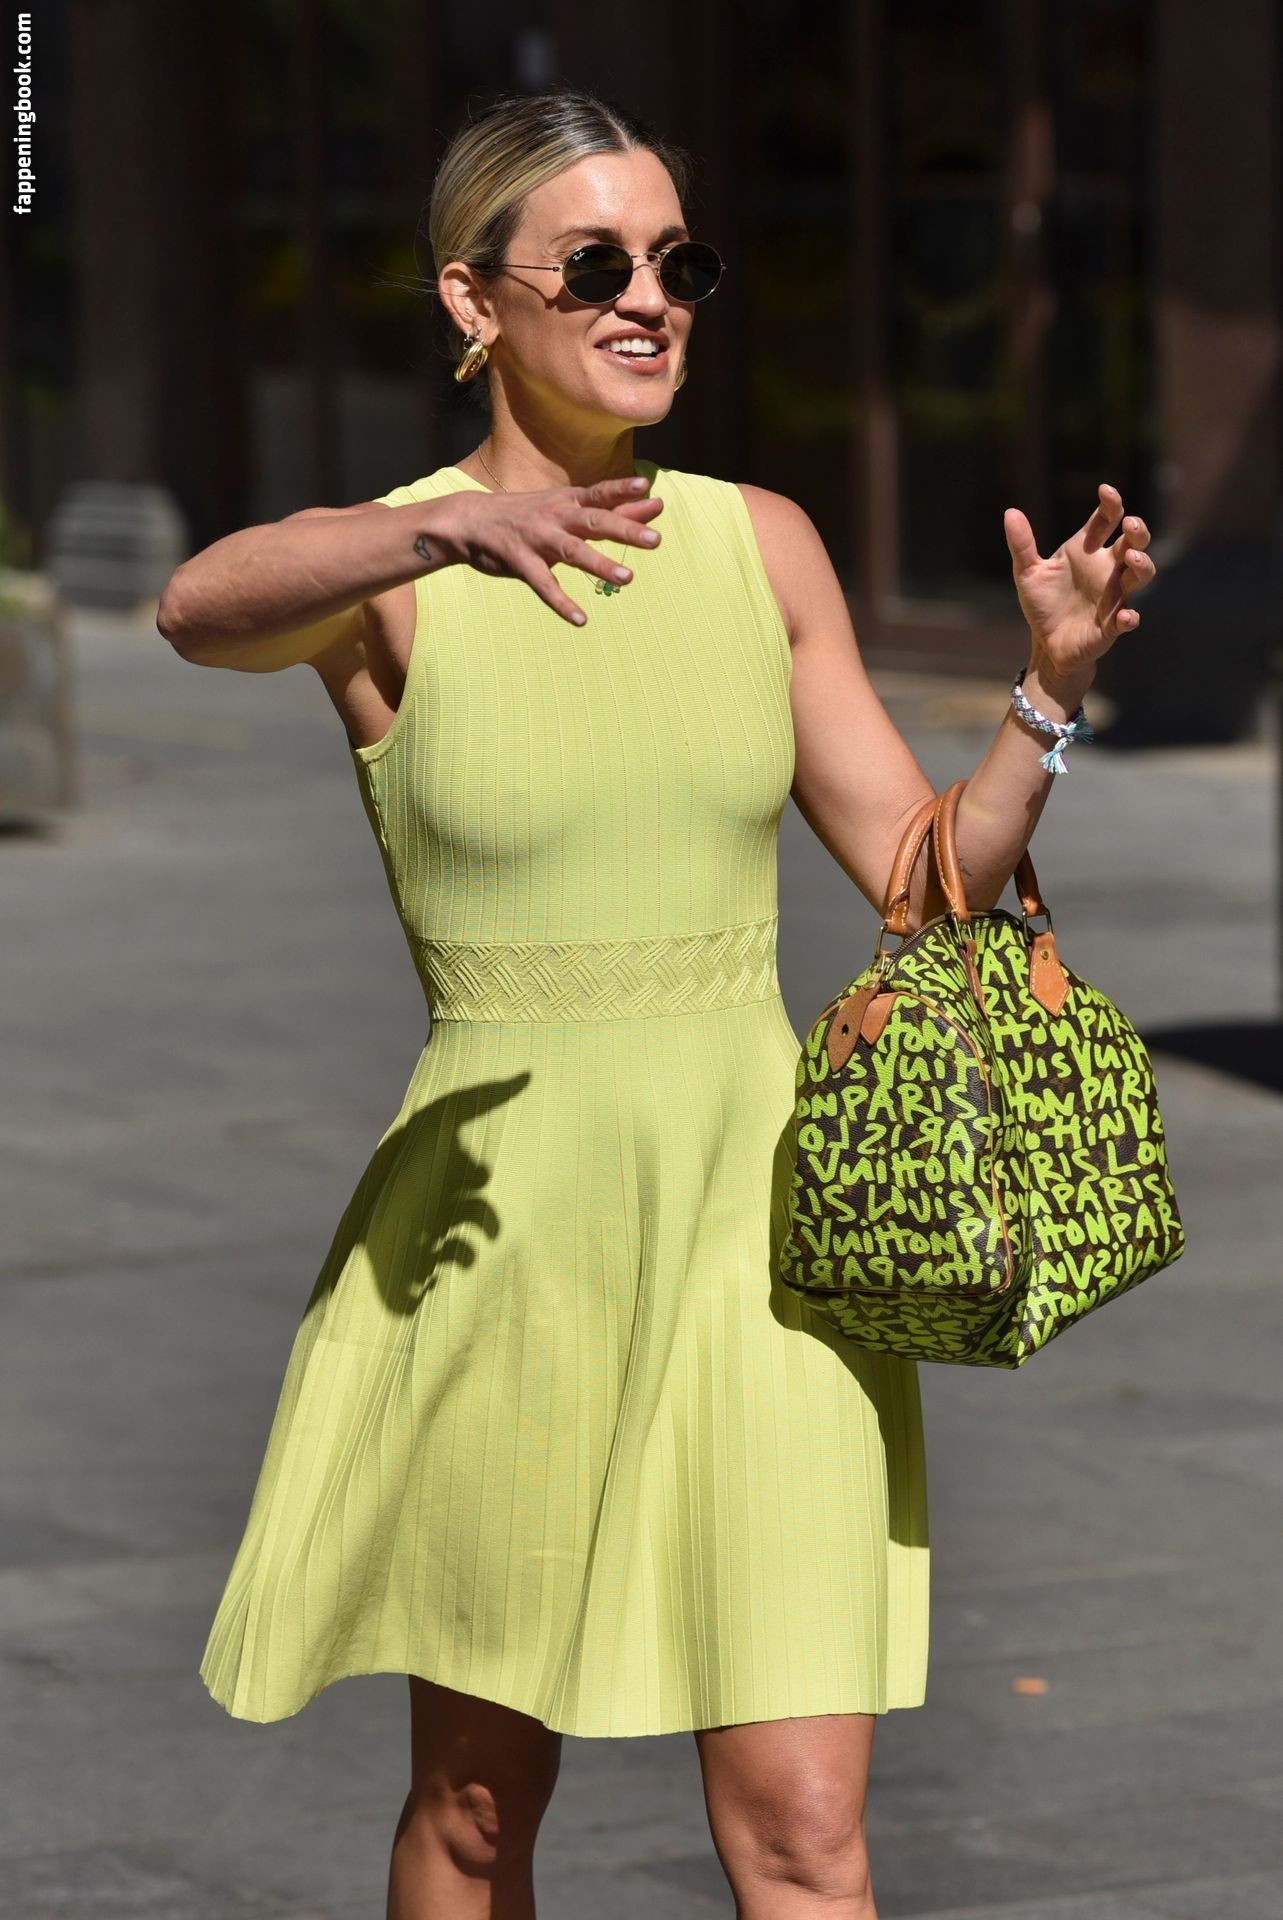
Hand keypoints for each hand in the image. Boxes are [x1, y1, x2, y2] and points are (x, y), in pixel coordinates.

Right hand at [440, 475, 663, 624]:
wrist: (471, 520)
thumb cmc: (528, 514)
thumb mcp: (566, 506)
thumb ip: (610, 509)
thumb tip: (652, 503)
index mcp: (568, 501)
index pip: (600, 493)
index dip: (622, 490)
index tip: (647, 487)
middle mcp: (555, 516)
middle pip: (593, 521)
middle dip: (624, 529)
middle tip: (655, 540)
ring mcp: (537, 538)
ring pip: (572, 551)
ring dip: (600, 564)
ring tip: (627, 578)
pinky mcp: (520, 562)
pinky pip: (543, 584)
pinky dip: (561, 603)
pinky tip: (580, 619)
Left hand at [1002, 483, 1156, 688]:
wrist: (1046, 644)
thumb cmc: (1043, 604)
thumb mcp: (1028, 574)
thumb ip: (1022, 545)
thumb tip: (1010, 512)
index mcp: (1088, 551)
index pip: (1106, 521)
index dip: (1111, 505)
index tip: (1105, 491)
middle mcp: (1107, 570)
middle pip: (1133, 544)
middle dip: (1138, 533)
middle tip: (1131, 525)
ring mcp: (1114, 596)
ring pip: (1139, 576)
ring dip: (1141, 566)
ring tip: (1131, 559)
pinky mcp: (1113, 624)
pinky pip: (1128, 620)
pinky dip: (1130, 618)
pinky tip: (1126, 616)